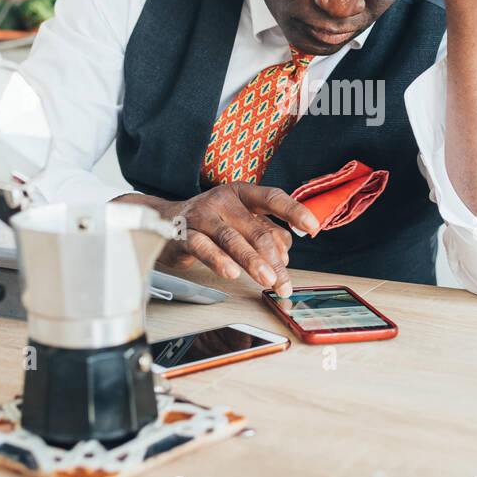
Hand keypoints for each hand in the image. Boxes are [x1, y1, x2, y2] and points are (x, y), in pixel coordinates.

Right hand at [116, 185, 319, 296]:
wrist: (162, 221)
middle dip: (275, 259)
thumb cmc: (211, 222)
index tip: (314, 228)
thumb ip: (265, 233)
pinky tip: (232, 273)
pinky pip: (204, 248)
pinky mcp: (183, 234)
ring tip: (268, 280)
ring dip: (253, 262)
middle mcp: (222, 200)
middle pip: (256, 229)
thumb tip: (285, 254)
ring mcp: (202, 215)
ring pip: (233, 239)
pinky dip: (218, 261)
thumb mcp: (241, 221)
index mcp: (241, 193)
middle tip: (285, 283)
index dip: (294, 211)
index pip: (272, 197)